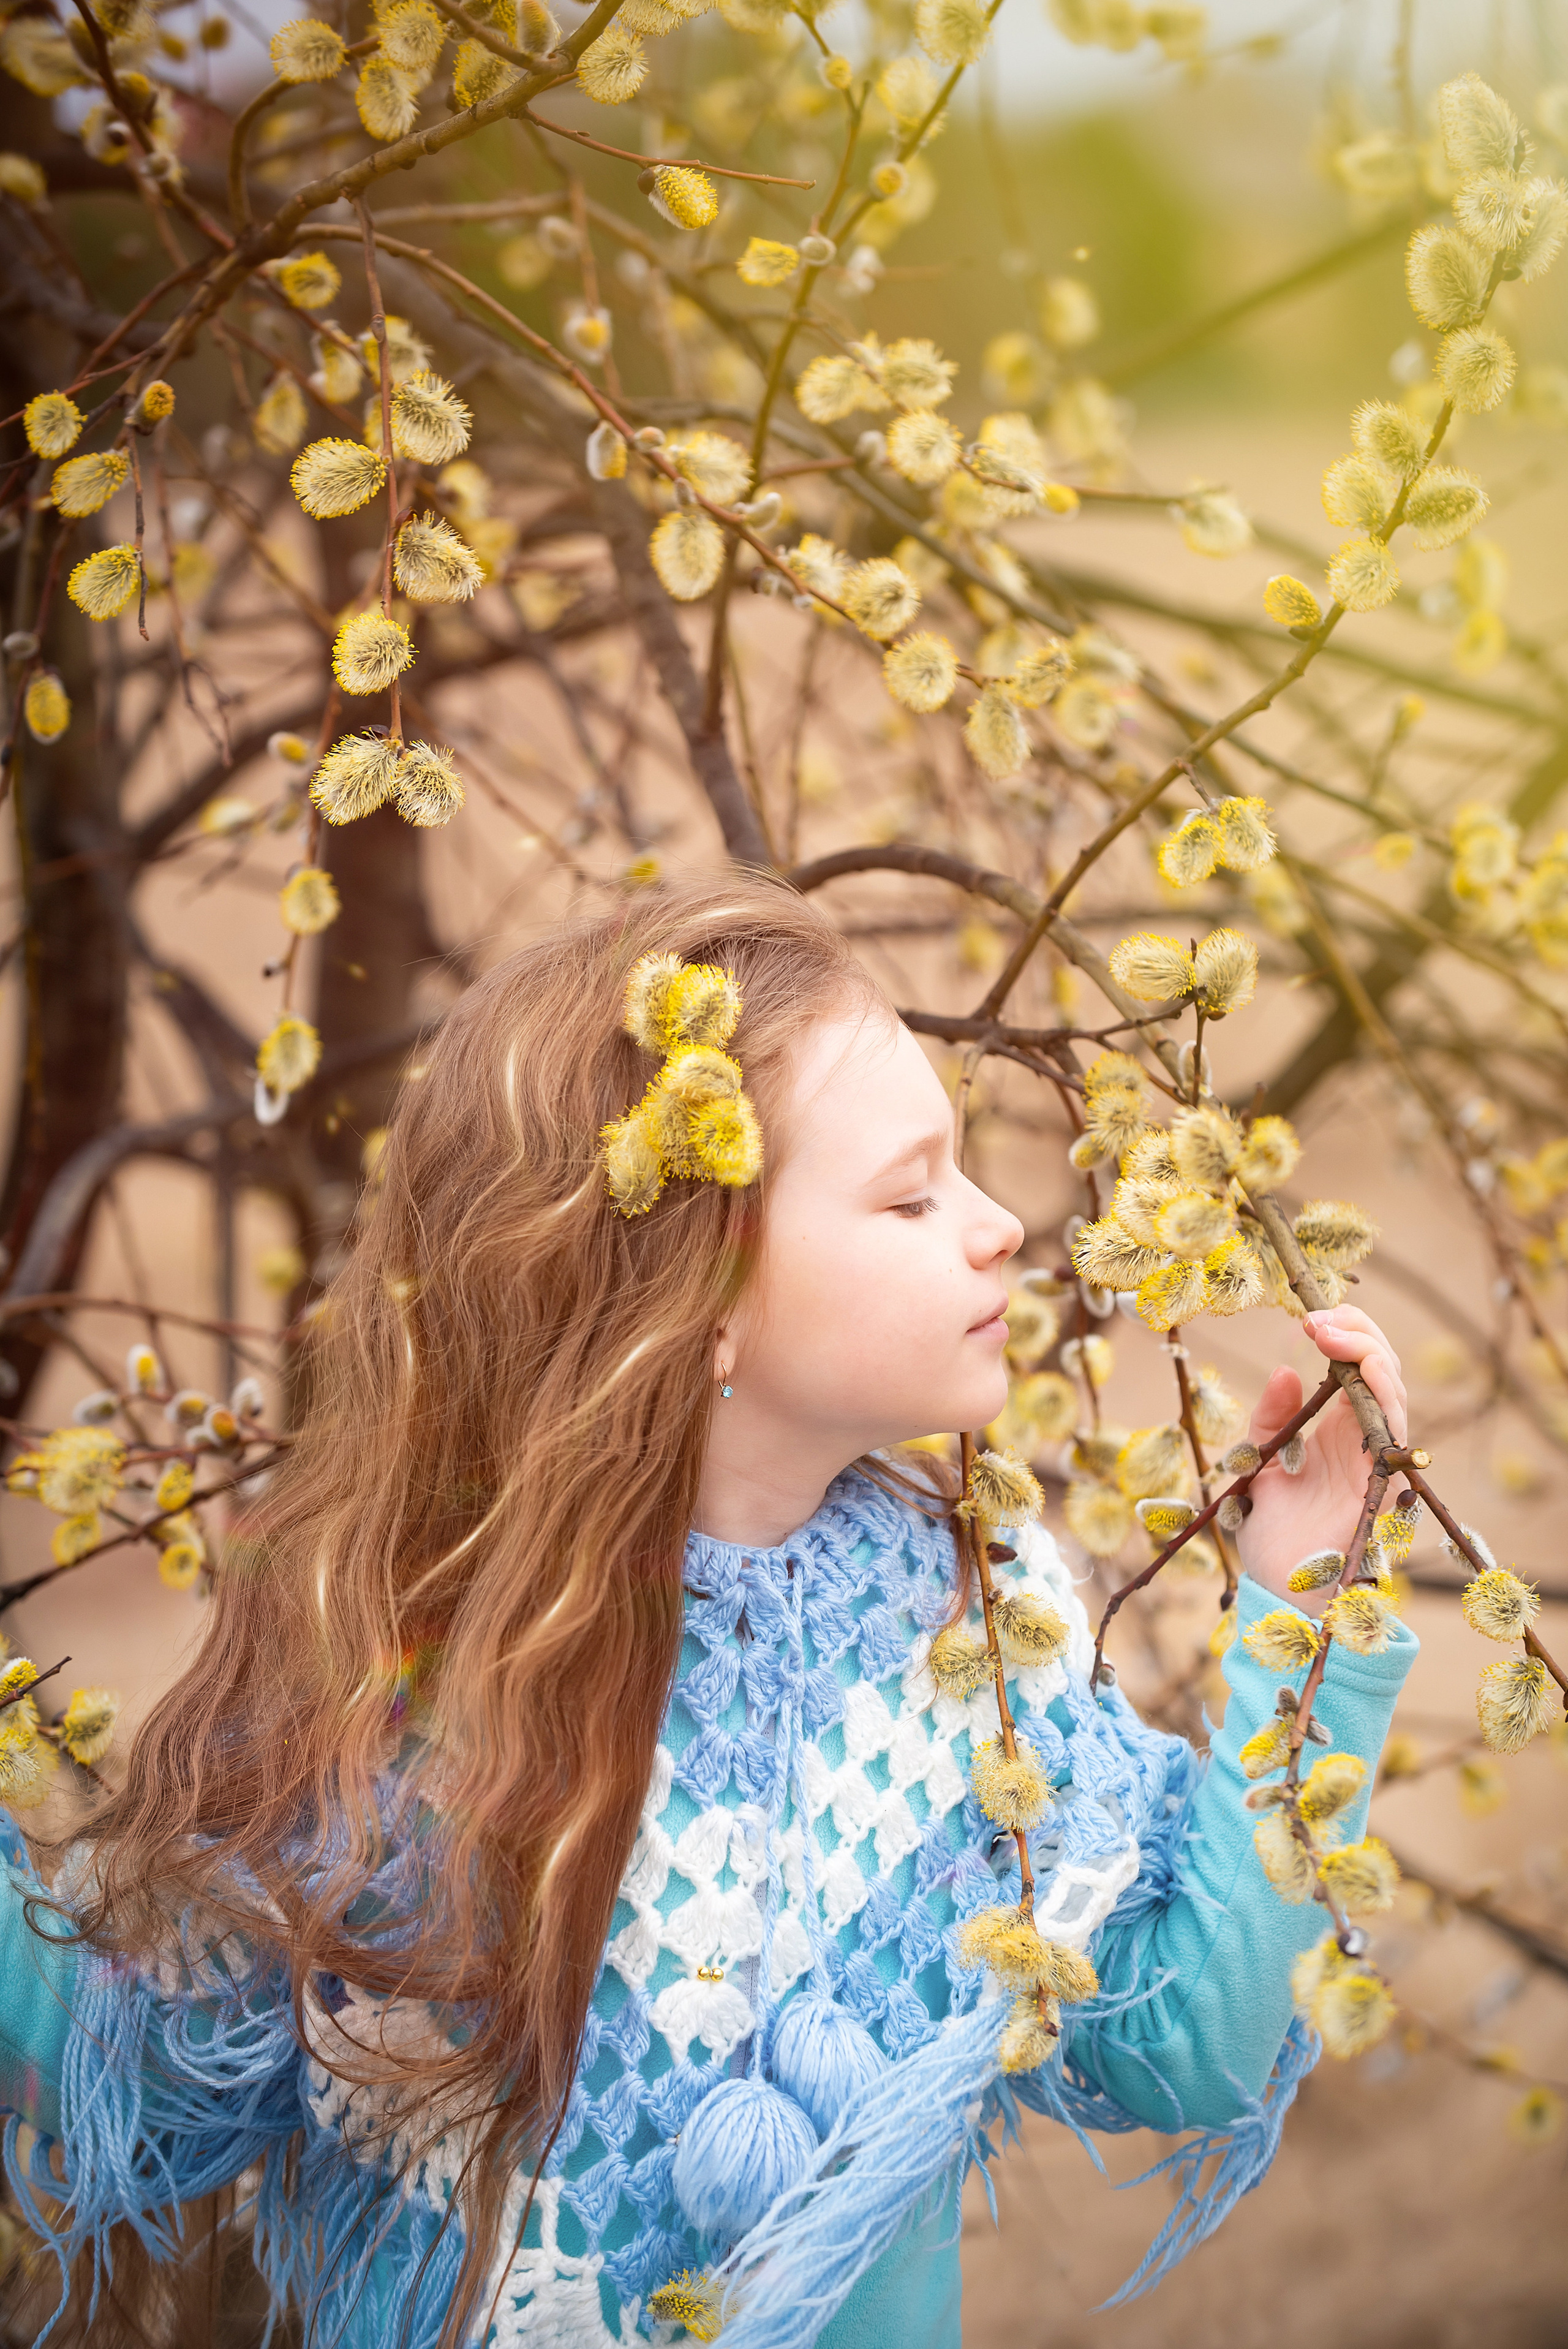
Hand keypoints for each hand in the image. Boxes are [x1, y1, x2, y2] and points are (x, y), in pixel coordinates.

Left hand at [1235, 1307, 1407, 1615]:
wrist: (1278, 1590)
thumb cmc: (1271, 1532)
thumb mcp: (1257, 1462)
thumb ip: (1271, 1418)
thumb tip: (1287, 1371)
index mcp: (1335, 1429)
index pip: (1355, 1367)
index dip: (1342, 1333)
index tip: (1308, 1317)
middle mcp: (1362, 1440)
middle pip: (1381, 1369)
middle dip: (1357, 1332)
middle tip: (1318, 1318)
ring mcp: (1376, 1459)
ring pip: (1394, 1393)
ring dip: (1368, 1354)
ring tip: (1332, 1332)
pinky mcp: (1383, 1483)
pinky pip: (1395, 1431)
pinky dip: (1383, 1396)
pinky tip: (1360, 1372)